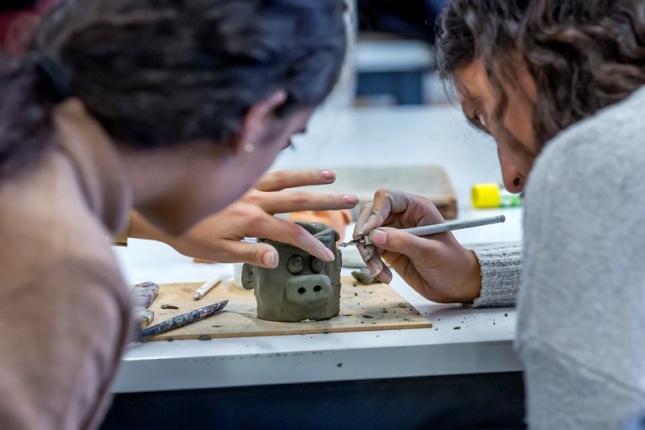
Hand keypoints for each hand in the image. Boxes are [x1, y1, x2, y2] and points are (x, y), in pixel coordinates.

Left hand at [130, 170, 357, 267]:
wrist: (162, 206)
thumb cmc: (188, 233)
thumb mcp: (217, 252)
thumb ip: (249, 253)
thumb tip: (276, 257)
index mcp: (252, 220)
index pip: (292, 233)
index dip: (314, 244)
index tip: (330, 252)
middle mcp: (255, 198)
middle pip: (299, 199)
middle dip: (328, 201)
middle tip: (352, 199)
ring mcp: (248, 185)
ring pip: (286, 178)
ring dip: (311, 177)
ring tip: (332, 175)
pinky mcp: (240, 177)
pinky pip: (268, 168)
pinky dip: (285, 166)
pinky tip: (293, 166)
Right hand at [353, 189, 480, 302]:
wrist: (456, 285)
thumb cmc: (451, 264)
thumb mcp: (429, 252)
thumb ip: (402, 241)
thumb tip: (374, 235)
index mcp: (416, 208)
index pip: (386, 198)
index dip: (375, 212)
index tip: (369, 232)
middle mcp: (402, 217)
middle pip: (371, 214)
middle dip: (365, 233)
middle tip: (366, 251)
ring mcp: (394, 233)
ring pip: (367, 234)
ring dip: (367, 252)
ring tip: (377, 270)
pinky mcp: (388, 249)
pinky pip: (370, 250)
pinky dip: (371, 263)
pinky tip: (383, 275)